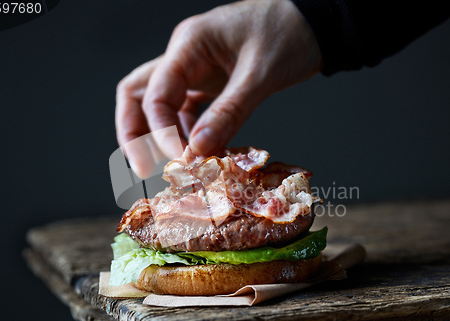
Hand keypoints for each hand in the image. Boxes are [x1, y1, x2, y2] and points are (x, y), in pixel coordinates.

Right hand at [116, 0, 321, 178]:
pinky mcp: (210, 82)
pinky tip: (199, 153)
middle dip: (135, 133)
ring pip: (160, 105)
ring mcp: (195, 69)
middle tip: (143, 169)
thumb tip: (198, 150)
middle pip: (140, 94)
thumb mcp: (260, 75)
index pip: (155, 92)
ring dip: (162, 136)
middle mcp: (184, 56)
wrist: (313, 23)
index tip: (180, 160)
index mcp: (190, 44)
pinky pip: (187, 110)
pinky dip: (189, 133)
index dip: (160, 131)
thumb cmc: (290, 34)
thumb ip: (229, 113)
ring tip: (175, 168)